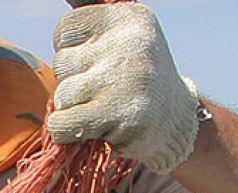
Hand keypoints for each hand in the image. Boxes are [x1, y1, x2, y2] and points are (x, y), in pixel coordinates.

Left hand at [47, 3, 200, 173]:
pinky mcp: (118, 114)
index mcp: (129, 16)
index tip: (98, 61)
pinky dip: (70, 131)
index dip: (72, 52)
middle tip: (109, 88)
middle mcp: (130, 41)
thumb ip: (88, 18)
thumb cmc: (134, 78)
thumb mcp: (118, 37)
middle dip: (75, 82)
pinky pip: (62, 123)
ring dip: (76, 109)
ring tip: (108, 106)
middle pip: (62, 64)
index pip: (65, 30)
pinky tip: (99, 125)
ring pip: (62, 96)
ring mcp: (125, 77)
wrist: (175, 122)